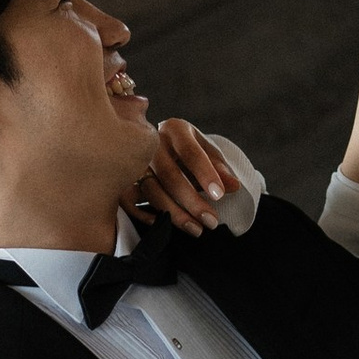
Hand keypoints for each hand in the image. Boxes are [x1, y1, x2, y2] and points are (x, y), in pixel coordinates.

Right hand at [141, 115, 239, 235]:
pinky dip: (144, 214)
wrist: (163, 145)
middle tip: (211, 221)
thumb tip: (234, 186)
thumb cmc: (189, 149)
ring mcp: (135, 161)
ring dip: (174, 213)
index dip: (205, 174)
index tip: (219, 195)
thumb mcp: (207, 151)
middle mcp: (152, 143)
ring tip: (196, 229)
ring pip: (151, 190)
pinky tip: (164, 224)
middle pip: (169, 175)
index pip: (190, 152)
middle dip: (192, 201)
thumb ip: (220, 168)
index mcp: (175, 129)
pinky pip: (129, 200)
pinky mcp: (124, 179)